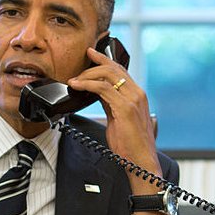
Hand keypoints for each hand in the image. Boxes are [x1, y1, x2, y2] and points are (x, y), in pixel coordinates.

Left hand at [67, 47, 161, 195]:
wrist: (140, 161)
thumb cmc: (130, 145)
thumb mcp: (118, 118)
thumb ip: (110, 104)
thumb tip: (97, 93)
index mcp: (137, 95)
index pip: (121, 70)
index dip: (105, 59)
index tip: (91, 52)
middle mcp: (137, 93)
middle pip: (114, 68)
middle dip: (94, 63)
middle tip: (78, 67)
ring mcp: (132, 99)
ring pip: (108, 74)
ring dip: (88, 74)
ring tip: (74, 80)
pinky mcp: (125, 108)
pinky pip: (103, 88)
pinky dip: (87, 84)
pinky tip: (77, 86)